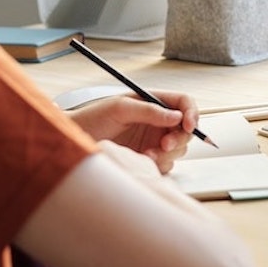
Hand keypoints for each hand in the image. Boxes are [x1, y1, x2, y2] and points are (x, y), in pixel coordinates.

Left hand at [66, 90, 198, 173]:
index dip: (191, 113)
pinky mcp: (148, 157)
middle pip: (185, 129)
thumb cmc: (92, 118)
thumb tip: (176, 115)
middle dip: (179, 138)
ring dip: (168, 154)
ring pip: (178, 148)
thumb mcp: (119, 108)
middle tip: (163, 145)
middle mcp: (157, 120)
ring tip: (146, 155)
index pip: (183, 103)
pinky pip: (166, 163)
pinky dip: (159, 164)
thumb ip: (148, 110)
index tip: (188, 126)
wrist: (75, 142)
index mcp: (153, 102)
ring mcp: (154, 139)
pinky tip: (142, 161)